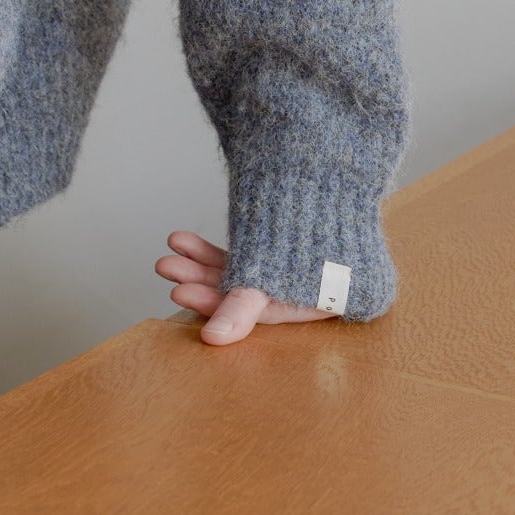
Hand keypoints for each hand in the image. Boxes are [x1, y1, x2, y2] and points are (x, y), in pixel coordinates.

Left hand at [155, 230, 332, 344]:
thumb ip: (248, 306)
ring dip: (203, 264)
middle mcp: (297, 291)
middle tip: (165, 268)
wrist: (349, 174)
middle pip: (241, 294)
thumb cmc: (327, 229)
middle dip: (202, 282)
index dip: (216, 307)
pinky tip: (184, 242)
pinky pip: (241, 256)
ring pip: (237, 273)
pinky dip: (215, 251)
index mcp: (309, 304)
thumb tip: (212, 340)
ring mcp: (286, 270)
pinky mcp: (278, 249)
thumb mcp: (281, 272)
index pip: (254, 314)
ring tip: (170, 250)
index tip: (179, 292)